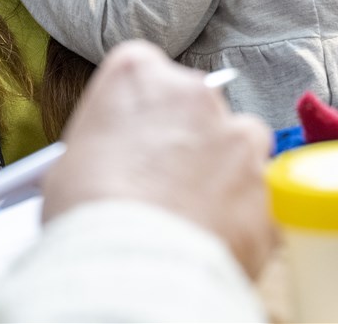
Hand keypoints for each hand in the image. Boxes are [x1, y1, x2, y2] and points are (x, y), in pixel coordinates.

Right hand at [41, 41, 277, 278]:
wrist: (134, 266)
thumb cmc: (89, 215)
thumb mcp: (70, 166)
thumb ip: (103, 148)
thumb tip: (108, 167)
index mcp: (137, 74)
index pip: (143, 71)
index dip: (139, 109)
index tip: (134, 137)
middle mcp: (193, 94)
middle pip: (196, 104)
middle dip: (185, 137)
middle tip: (161, 181)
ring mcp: (238, 136)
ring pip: (239, 144)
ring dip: (222, 171)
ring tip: (192, 213)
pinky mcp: (268, 182)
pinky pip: (260, 193)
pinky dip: (243, 212)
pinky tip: (214, 237)